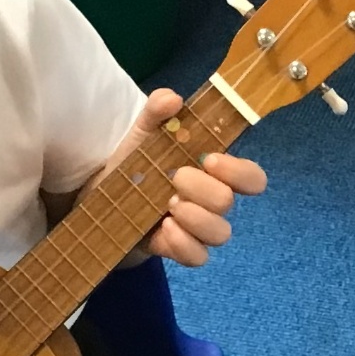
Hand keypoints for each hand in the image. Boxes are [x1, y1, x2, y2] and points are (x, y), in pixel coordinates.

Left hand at [108, 89, 266, 268]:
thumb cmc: (135, 165)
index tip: (210, 160)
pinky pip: (198, 257)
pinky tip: (163, 229)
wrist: (102, 200)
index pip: (252, 178)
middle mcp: (212, 203)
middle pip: (228, 202)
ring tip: (168, 206)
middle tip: (174, 179)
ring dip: (196, 218)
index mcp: (214, 174)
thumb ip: (157, 112)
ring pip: (220, 233)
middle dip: (201, 189)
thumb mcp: (143, 133)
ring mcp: (198, 230)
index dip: (239, 172)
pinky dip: (183, 244)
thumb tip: (173, 99)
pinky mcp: (178, 250)